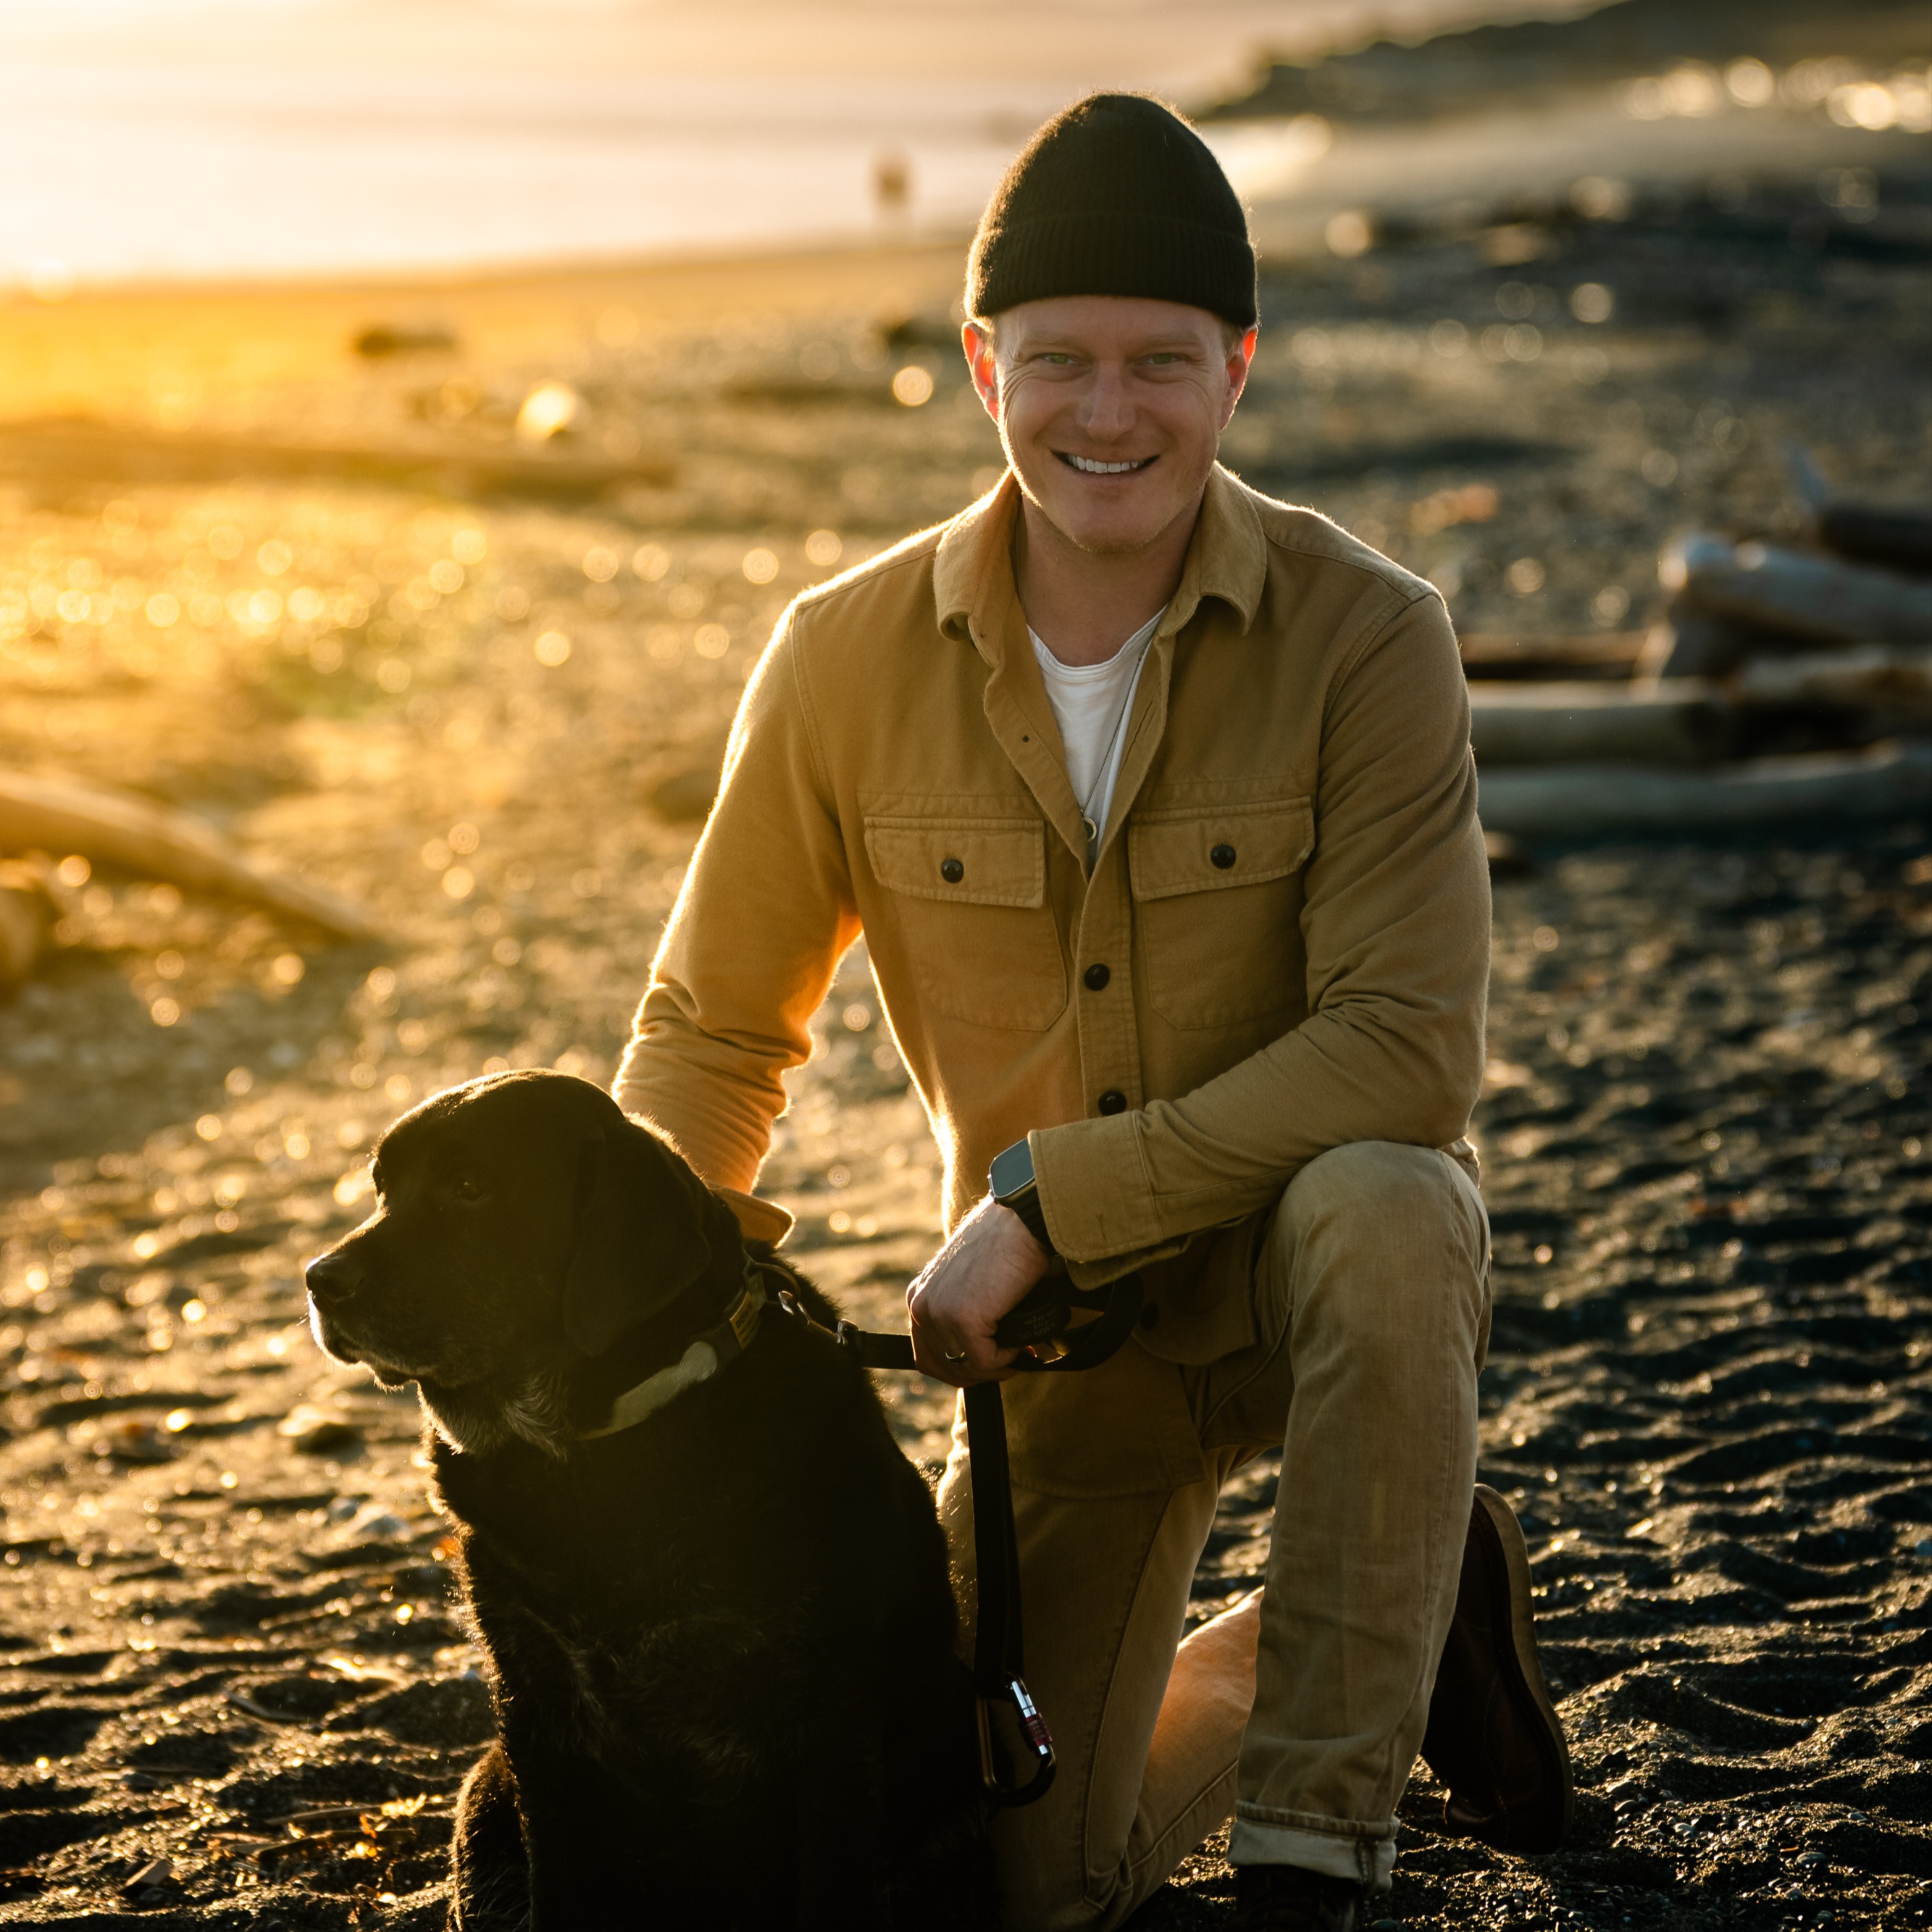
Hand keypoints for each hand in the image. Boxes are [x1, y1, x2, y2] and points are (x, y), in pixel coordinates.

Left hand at [906, 1194, 1049, 1386]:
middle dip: (977, 1374)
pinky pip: (985, 1361)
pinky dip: (1007, 1360)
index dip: (960, 1367)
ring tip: (1018, 1352)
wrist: (1020, 1221)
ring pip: (965, 1368)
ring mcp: (939, 1312)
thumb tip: (982, 1353)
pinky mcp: (963, 1318)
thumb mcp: (970, 1283)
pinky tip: (1021, 1343)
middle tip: (1007, 1364)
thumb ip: (963, 1311)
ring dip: (995, 1368)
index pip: (926, 1354)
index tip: (989, 1364)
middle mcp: (921, 1304)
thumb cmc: (1006, 1246)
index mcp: (919, 1296)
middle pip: (941, 1367)